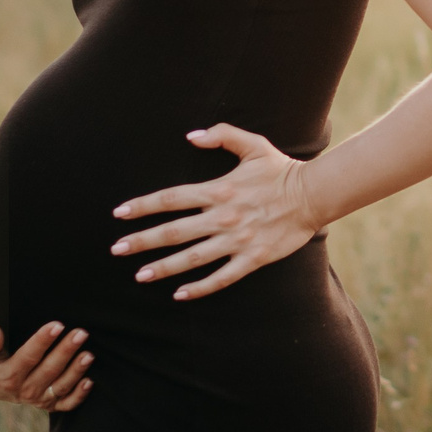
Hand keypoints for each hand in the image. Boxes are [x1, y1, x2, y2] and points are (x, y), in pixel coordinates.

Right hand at [0, 321, 93, 410]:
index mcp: (7, 376)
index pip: (27, 358)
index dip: (42, 341)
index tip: (57, 325)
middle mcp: (24, 390)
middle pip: (48, 371)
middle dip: (65, 351)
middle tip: (81, 333)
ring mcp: (38, 399)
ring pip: (61, 387)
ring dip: (76, 371)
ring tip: (89, 354)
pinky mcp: (50, 405)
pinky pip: (67, 404)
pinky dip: (79, 395)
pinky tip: (90, 381)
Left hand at [110, 123, 322, 299]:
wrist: (314, 195)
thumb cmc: (281, 169)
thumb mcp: (253, 145)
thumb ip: (221, 137)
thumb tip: (192, 136)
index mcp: (219, 190)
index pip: (171, 198)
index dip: (143, 206)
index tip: (120, 214)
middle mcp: (223, 217)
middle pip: (174, 231)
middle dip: (142, 241)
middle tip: (116, 250)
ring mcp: (237, 240)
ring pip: (192, 258)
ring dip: (163, 268)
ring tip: (140, 276)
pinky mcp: (252, 258)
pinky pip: (221, 277)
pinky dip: (199, 287)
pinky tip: (180, 294)